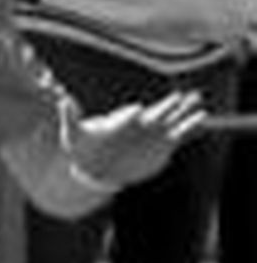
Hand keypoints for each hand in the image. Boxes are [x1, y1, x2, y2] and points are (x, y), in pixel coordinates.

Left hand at [72, 89, 205, 188]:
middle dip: (167, 105)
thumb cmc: (82, 149)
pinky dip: (189, 125)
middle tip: (179, 95)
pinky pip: (179, 133)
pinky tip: (201, 115)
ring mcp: (153, 134)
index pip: (126, 117)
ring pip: (171, 119)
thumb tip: (62, 99)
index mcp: (119, 122)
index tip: (135, 111)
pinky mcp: (162, 145)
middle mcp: (139, 124)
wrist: (95, 167)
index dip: (128, 115)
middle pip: (154, 112)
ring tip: (195, 97)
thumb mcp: (72, 135)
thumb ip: (69, 118)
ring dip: (184, 109)